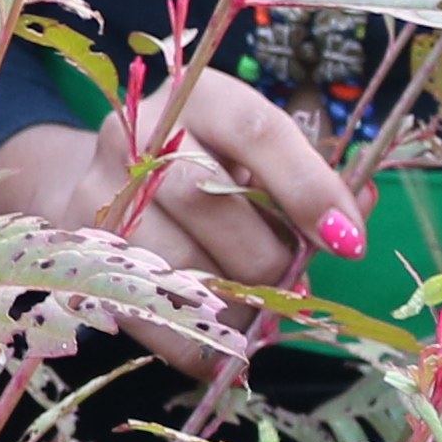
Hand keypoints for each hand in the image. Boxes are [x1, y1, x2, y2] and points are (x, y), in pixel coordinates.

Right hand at [0, 70, 369, 311]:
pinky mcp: (81, 247)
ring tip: (256, 312)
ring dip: (232, 302)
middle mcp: (138, 132)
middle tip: (292, 286)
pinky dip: (196, 341)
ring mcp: (101, 189)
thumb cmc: (208, 172)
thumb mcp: (259, 160)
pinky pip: (149, 310)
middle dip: (266, 257)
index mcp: (199, 97)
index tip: (348, 241)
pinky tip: (222, 344)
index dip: (307, 187)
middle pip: (207, 200)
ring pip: (176, 261)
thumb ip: (311, 181)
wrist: (107, 184)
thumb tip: (359, 207)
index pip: (256, 130)